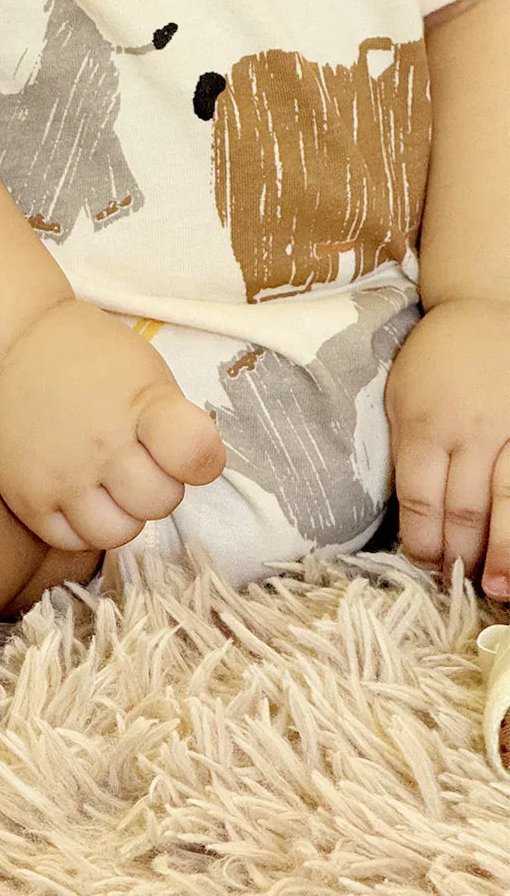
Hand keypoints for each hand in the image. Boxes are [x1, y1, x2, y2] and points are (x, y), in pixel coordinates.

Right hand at [0, 297, 226, 550]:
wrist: (8, 348)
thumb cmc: (88, 358)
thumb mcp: (144, 371)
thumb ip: (172, 422)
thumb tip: (193, 473)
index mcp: (140, 405)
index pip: (194, 454)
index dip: (202, 461)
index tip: (188, 452)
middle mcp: (101, 445)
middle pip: (159, 502)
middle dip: (158, 485)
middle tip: (137, 460)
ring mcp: (61, 476)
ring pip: (117, 534)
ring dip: (121, 512)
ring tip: (107, 481)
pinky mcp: (27, 500)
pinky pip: (72, 541)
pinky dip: (82, 523)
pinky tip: (78, 491)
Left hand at [385, 297, 509, 596]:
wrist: (482, 309)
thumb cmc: (433, 360)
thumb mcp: (399, 397)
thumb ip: (405, 452)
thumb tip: (408, 514)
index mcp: (424, 424)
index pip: (420, 498)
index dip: (421, 541)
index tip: (422, 565)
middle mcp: (471, 430)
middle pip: (466, 509)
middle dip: (461, 556)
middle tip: (459, 587)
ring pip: (509, 502)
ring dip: (504, 552)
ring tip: (499, 589)